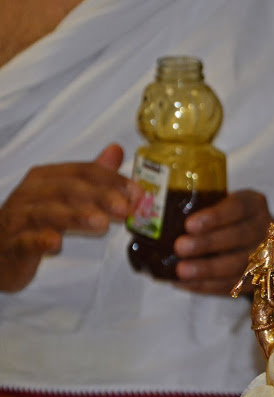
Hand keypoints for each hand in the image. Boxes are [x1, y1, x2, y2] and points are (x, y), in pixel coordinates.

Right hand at [0, 144, 138, 292]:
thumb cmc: (35, 220)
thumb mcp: (65, 194)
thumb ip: (92, 175)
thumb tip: (116, 150)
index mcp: (46, 178)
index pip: (82, 172)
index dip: (111, 180)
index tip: (137, 192)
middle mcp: (31, 194)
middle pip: (67, 189)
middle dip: (98, 197)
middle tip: (123, 208)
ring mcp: (19, 219)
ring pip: (47, 213)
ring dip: (74, 216)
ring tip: (100, 223)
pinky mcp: (12, 246)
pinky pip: (25, 241)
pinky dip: (39, 240)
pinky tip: (55, 242)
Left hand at [174, 190, 272, 294]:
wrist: (259, 241)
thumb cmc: (228, 218)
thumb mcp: (221, 203)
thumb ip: (199, 206)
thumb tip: (156, 216)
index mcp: (253, 204)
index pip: (238, 207)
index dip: (215, 217)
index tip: (189, 224)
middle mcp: (264, 229)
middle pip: (239, 237)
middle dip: (208, 243)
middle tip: (180, 247)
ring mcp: (265, 256)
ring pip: (238, 265)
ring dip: (207, 269)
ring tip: (181, 271)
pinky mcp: (256, 280)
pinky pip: (233, 285)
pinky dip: (207, 286)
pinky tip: (184, 283)